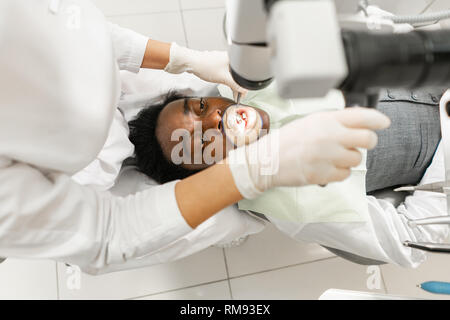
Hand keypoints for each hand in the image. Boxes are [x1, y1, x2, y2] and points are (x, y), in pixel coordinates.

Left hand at [164, 43, 246, 97]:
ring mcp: (222, 59)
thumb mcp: (224, 79)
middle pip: (237, 74)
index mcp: (233, 59)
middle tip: (236, 94)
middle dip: (237, 85)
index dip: (244, 86)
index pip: (243, 74)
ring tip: (231, 90)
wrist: (190, 62)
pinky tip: (223, 82)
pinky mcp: (216, 62)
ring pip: (230, 73)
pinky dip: (225, 78)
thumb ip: (235, 85)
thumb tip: (243, 90)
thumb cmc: (205, 66)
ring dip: (231, 82)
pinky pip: (224, 72)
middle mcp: (229, 58)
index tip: (242, 94)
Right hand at [227, 107, 390, 198]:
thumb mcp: (309, 122)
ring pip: (357, 159)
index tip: (383, 123)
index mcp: (326, 120)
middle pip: (367, 139)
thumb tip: (356, 123)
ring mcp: (328, 157)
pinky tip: (327, 167)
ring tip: (333, 156)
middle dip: (368, 141)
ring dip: (350, 158)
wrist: (267, 161)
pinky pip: (345, 174)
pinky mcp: (324, 175)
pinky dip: (340, 172)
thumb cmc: (286, 141)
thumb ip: (333, 122)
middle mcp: (330, 136)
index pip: (362, 116)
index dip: (377, 120)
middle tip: (361, 143)